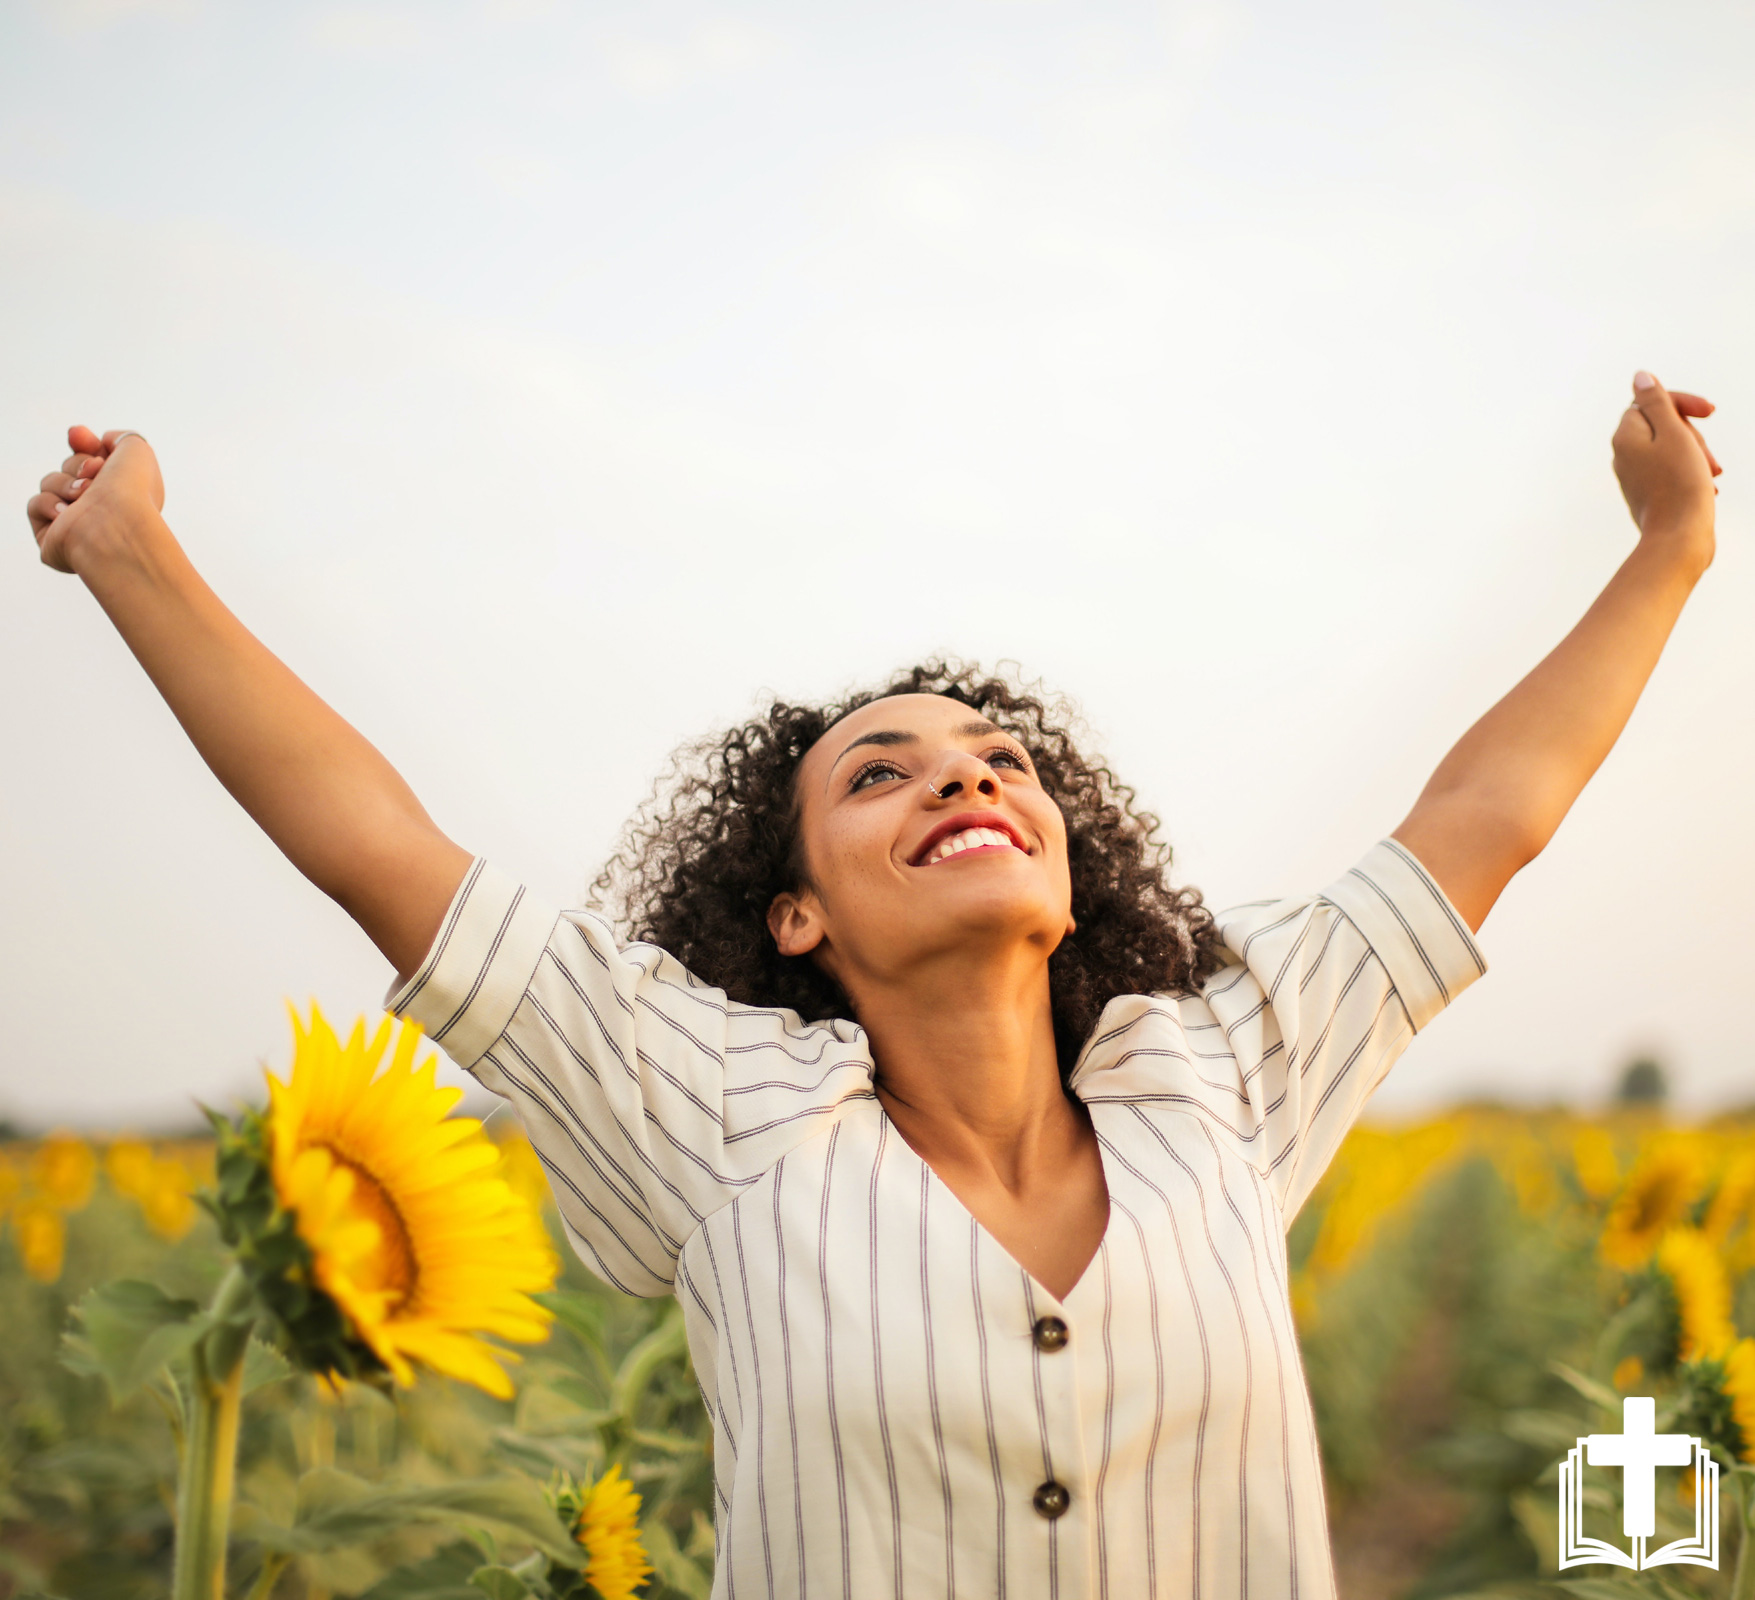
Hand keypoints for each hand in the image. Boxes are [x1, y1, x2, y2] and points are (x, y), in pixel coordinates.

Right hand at [27, 425, 165, 574]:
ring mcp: (76, 523)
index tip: (79, 436)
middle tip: (94, 472)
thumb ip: (121, 438)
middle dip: (78, 464)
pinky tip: (65, 514)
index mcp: (123, 492)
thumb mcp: (136, 450)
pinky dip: (48, 504)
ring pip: (50, 483)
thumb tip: (102, 442)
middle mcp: (101, 509)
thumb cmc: (133, 489)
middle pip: (70, 467)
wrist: (116, 523)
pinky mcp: (52, 539)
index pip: (94, 461)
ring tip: (84, 494)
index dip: (84, 445)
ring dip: (65, 483)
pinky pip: (35, 505)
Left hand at [1612, 373, 1717, 569]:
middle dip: (1693, 434)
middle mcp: (1623, 455)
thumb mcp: (1672, 433)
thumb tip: (1640, 377)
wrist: (1679, 537)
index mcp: (1625, 437)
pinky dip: (1692, 473)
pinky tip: (1707, 488)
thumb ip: (1656, 402)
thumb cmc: (1680, 484)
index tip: (1710, 412)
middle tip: (1707, 456)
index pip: (1651, 402)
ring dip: (1697, 455)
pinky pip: (1673, 472)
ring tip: (1712, 474)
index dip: (1682, 403)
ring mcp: (1635, 476)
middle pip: (1664, 426)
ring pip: (1673, 450)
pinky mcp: (1648, 493)